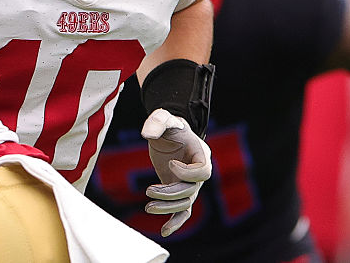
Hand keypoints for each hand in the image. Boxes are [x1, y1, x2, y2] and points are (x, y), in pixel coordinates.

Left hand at [141, 108, 212, 236]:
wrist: (169, 134)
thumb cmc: (168, 126)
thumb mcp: (163, 118)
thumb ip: (156, 121)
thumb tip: (146, 134)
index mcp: (201, 153)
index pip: (203, 171)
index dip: (188, 172)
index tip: (170, 164)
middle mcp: (199, 171)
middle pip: (191, 190)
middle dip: (170, 193)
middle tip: (148, 191)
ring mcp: (191, 184)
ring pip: (185, 203)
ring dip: (167, 208)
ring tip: (147, 207)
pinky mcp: (180, 191)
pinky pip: (183, 212)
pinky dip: (176, 222)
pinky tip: (164, 232)